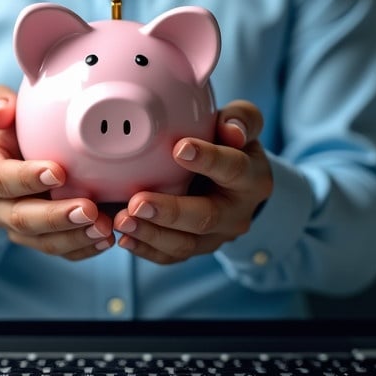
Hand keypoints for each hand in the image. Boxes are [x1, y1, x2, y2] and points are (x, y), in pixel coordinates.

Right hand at [0, 85, 114, 259]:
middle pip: (23, 218)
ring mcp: (16, 229)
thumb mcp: (0, 111)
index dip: (28, 178)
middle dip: (57, 217)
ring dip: (75, 237)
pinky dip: (84, 249)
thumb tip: (0, 112)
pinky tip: (107, 240)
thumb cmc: (9, 131)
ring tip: (105, 229)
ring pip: (43, 241)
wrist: (11, 160)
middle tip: (89, 210)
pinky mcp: (38, 240)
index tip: (59, 172)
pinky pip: (60, 251)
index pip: (1, 179)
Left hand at [112, 100, 272, 264]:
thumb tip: (232, 131)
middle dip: (170, 212)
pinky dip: (145, 249)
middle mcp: (237, 214)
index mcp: (252, 179)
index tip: (179, 148)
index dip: (208, 159)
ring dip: (151, 234)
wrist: (230, 181)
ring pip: (186, 243)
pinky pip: (170, 256)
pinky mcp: (195, 248)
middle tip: (138, 202)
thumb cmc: (228, 144)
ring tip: (122, 220)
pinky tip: (123, 238)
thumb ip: (240, 119)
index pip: (234, 169)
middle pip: (206, 217)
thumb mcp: (241, 125)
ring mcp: (216, 236)